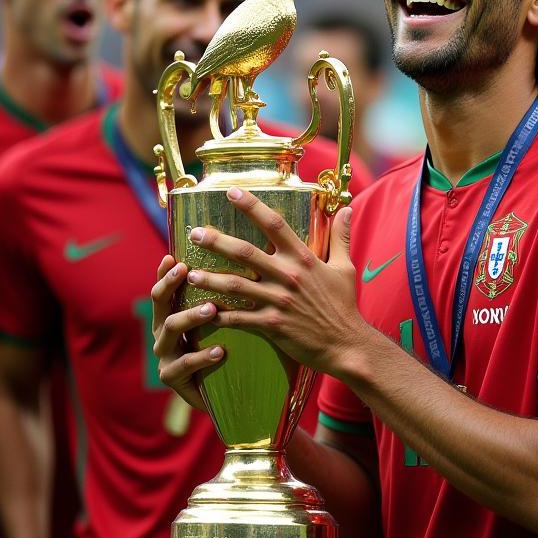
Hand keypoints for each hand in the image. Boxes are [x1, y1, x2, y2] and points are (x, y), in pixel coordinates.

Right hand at [150, 254, 222, 409]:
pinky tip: (220, 351)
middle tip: (188, 270)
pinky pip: (184, 365)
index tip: (174, 257)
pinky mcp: (171, 378)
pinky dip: (201, 357)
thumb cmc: (229, 350)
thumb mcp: (226, 323)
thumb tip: (246, 264)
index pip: (166, 289)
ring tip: (211, 309)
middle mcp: (163, 333)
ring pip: (170, 330)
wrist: (226, 394)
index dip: (166, 273)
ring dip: (190, 316)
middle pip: (160, 303)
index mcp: (172, 316)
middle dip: (170, 285)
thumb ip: (226, 300)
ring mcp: (165, 356)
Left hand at [182, 190, 369, 373]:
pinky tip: (204, 311)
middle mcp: (288, 276)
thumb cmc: (344, 305)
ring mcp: (277, 301)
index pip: (274, 224)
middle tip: (195, 233)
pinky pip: (238, 318)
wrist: (346, 344)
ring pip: (234, 286)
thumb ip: (340, 238)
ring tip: (189, 273)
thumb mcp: (345, 268)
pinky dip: (219, 315)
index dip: (252, 206)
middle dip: (216, 241)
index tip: (231, 192)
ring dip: (209, 278)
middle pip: (244, 252)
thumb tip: (347, 210)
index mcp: (304, 258)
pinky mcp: (271, 325)